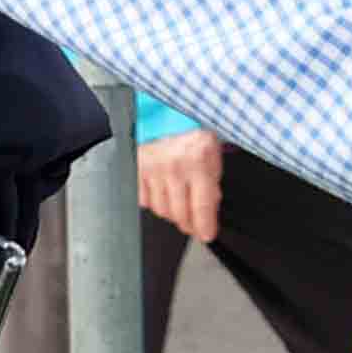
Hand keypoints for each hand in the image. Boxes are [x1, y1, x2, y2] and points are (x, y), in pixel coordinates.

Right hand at [138, 128, 224, 246]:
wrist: (171, 117)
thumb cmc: (195, 139)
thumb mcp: (213, 161)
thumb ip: (212, 189)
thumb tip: (208, 217)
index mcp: (198, 162)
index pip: (201, 206)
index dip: (204, 226)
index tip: (206, 235)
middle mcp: (174, 166)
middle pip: (179, 213)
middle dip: (189, 223)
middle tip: (194, 223)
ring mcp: (153, 168)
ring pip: (161, 210)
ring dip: (172, 212)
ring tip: (180, 200)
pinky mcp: (137, 169)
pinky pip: (145, 201)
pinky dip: (155, 202)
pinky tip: (164, 191)